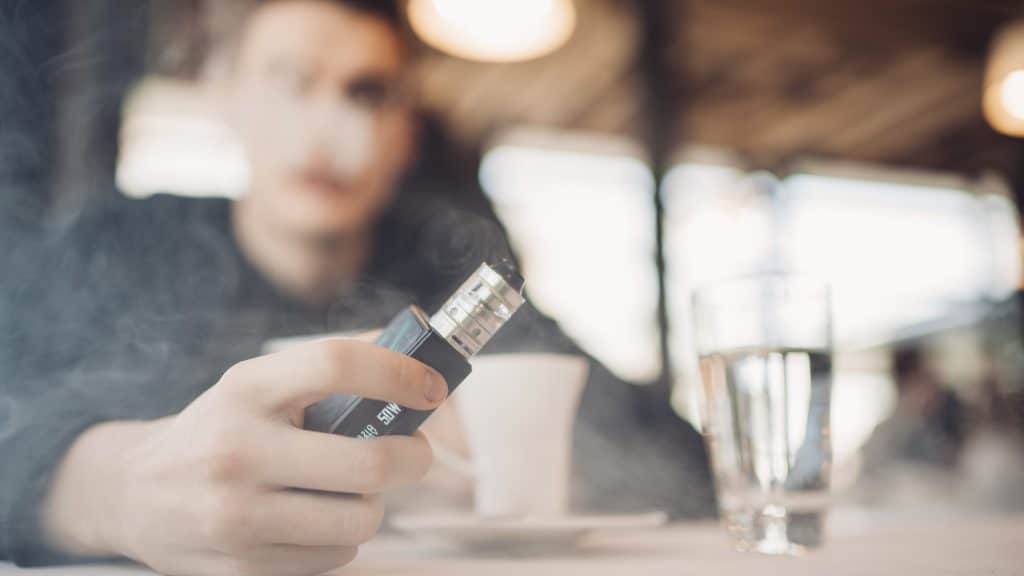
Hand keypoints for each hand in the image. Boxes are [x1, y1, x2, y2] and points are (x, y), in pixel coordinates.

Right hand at [42, 339, 447, 575]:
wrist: (135, 493)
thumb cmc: (220, 429)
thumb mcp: (257, 386)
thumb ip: (328, 376)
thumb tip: (420, 369)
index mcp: (245, 389)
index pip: (336, 364)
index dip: (398, 373)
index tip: (432, 388)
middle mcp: (236, 451)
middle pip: (368, 462)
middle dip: (412, 459)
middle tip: (413, 453)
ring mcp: (236, 516)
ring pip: (360, 518)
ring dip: (371, 504)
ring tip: (348, 489)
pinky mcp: (242, 567)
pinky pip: (335, 556)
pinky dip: (340, 538)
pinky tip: (311, 520)